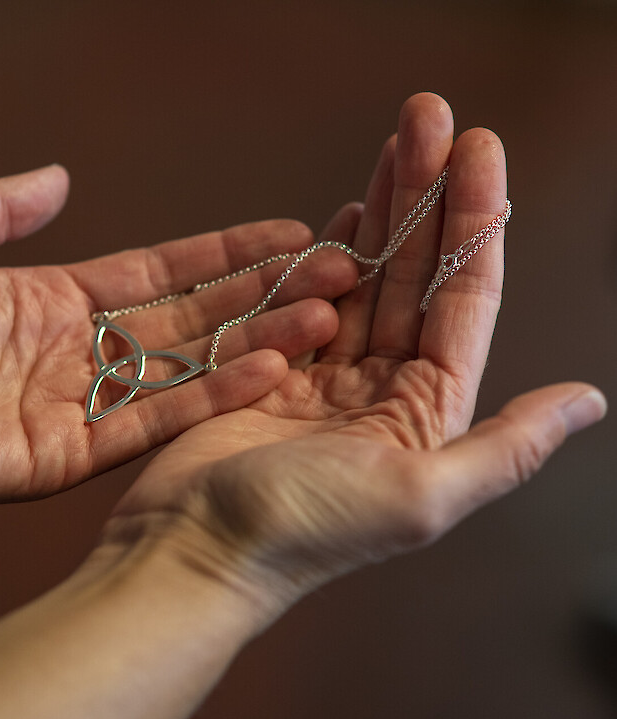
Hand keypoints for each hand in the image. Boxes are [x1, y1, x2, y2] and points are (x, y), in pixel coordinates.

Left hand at [0, 166, 354, 509]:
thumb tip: (59, 176)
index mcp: (50, 301)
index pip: (159, 274)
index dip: (224, 254)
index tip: (290, 233)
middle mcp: (73, 356)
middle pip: (186, 323)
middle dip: (262, 299)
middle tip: (338, 278)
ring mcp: (70, 409)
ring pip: (179, 375)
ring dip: (252, 351)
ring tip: (324, 324)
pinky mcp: (56, 460)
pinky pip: (141, 427)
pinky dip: (202, 402)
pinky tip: (262, 376)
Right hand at [111, 93, 606, 618]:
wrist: (193, 550)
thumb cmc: (301, 531)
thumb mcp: (420, 496)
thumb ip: (508, 447)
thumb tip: (590, 400)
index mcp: (426, 414)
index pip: (463, 299)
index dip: (475, 221)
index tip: (478, 150)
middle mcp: (383, 392)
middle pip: (415, 275)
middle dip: (427, 196)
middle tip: (429, 117)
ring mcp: (324, 379)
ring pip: (363, 279)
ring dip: (382, 211)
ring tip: (397, 142)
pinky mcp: (267, 374)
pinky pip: (304, 303)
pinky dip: (324, 254)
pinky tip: (346, 210)